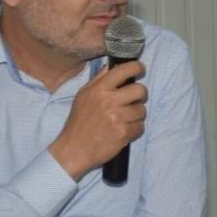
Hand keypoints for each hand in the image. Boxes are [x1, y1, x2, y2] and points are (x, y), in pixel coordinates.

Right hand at [49, 61, 147, 180]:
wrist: (74, 150)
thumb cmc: (79, 123)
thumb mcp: (82, 96)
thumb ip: (98, 80)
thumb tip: (111, 66)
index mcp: (98, 90)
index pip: (123, 71)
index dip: (136, 67)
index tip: (140, 69)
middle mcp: (108, 101)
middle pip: (140, 90)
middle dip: (140, 95)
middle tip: (133, 101)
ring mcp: (117, 118)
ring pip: (142, 110)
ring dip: (137, 115)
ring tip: (124, 119)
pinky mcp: (123, 133)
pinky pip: (140, 127)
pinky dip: (135, 129)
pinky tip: (123, 131)